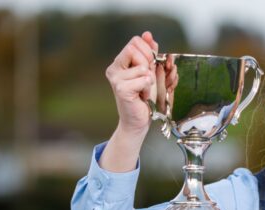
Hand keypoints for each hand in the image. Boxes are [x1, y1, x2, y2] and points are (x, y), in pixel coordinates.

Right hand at [99, 32, 158, 171]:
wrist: (139, 121)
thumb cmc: (144, 98)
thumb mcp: (149, 71)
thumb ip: (149, 53)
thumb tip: (148, 34)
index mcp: (119, 62)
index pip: (135, 41)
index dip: (147, 51)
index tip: (149, 66)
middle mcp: (114, 68)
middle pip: (136, 49)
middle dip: (148, 64)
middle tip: (146, 80)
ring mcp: (116, 79)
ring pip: (142, 67)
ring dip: (149, 80)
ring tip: (143, 90)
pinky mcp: (121, 89)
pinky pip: (144, 79)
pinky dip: (148, 89)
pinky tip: (142, 96)